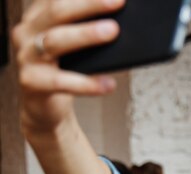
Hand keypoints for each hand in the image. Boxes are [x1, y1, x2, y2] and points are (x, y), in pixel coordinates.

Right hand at [12, 0, 124, 135]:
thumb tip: (124, 22)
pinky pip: (60, 81)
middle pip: (57, 11)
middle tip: (117, 2)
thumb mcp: (76, 45)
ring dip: (86, 34)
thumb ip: (91, 28)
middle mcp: (29, 31)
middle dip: (89, 4)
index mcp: (39, 16)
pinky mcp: (31, 82)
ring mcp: (27, 56)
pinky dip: (87, 83)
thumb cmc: (65, 70)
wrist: (44, 107)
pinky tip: (109, 84)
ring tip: (113, 31)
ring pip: (56, 40)